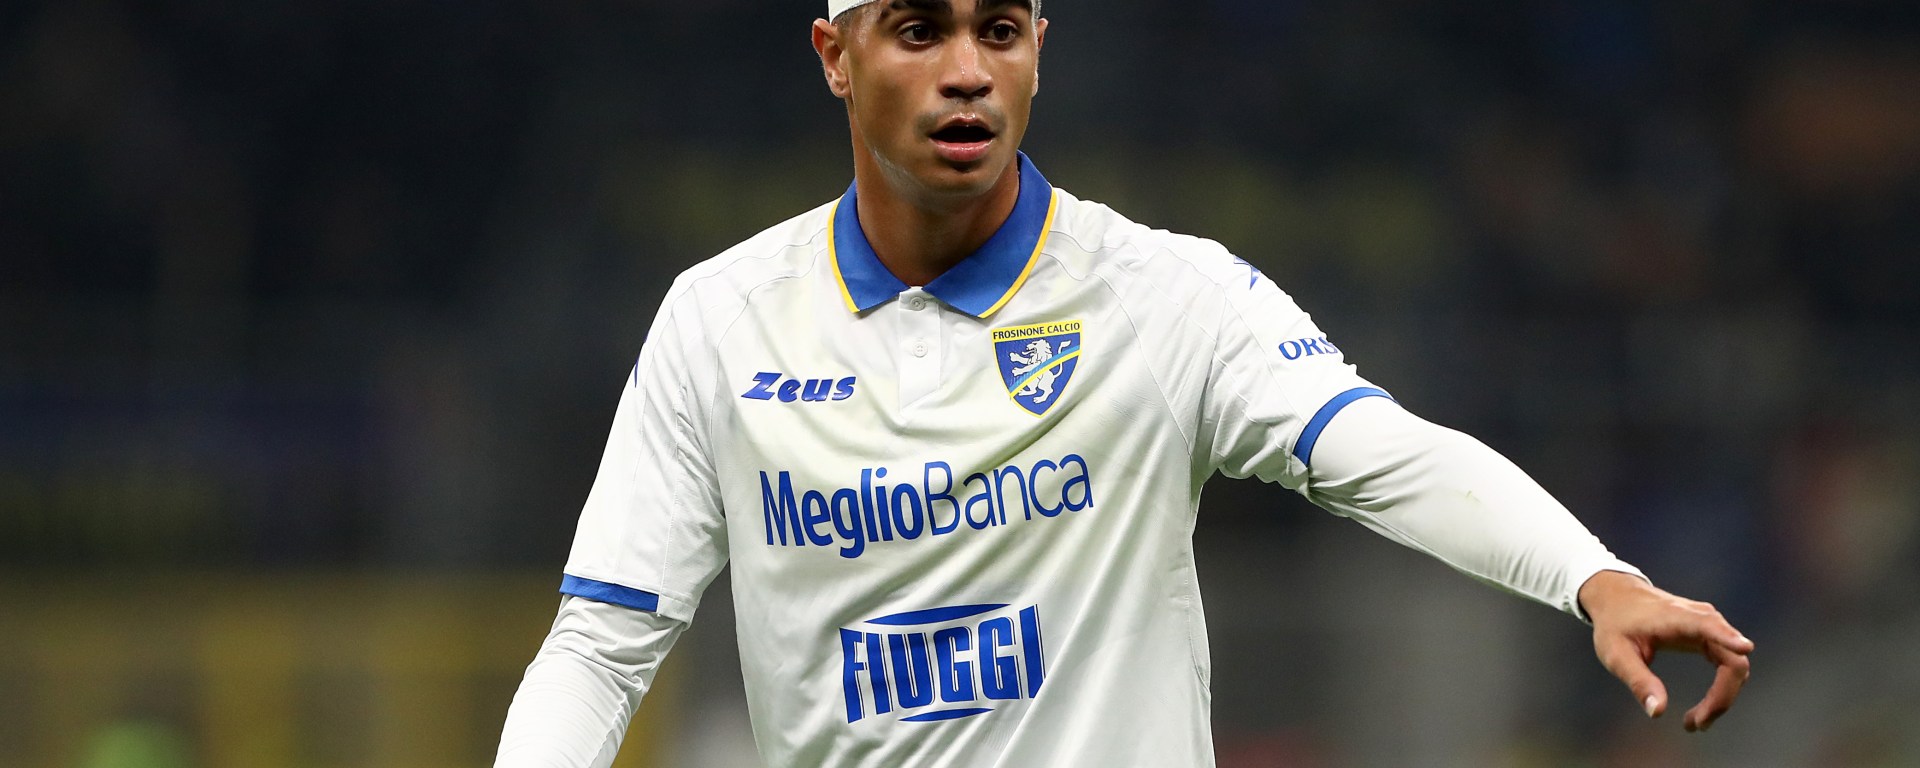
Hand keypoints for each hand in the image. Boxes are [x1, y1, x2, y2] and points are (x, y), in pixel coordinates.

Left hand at [1577, 570, 1753, 731]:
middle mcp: (1701, 618)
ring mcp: (1710, 626)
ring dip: (1722, 698)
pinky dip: (1721, 690)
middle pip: (1732, 660)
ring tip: (1695, 723)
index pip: (1709, 626)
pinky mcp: (1711, 636)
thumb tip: (1658, 712)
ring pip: (1735, 667)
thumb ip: (1638, 681)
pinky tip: (1703, 709)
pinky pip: (1729, 666)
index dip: (1729, 638)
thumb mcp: (1616, 654)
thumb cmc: (1616, 624)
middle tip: (1696, 725)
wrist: (1618, 598)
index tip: (1745, 648)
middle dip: (1721, 697)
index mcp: (1676, 618)